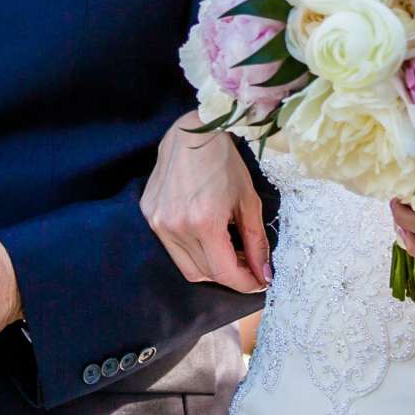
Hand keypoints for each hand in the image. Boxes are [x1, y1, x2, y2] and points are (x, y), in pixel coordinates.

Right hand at [141, 111, 269, 291]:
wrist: (191, 132)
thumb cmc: (224, 162)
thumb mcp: (249, 201)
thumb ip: (257, 242)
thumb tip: (263, 274)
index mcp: (204, 221)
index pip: (225, 273)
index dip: (245, 283)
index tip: (259, 281)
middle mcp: (176, 226)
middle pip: (206, 273)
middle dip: (231, 274)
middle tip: (248, 263)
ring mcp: (159, 222)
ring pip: (188, 267)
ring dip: (211, 266)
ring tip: (228, 250)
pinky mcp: (150, 216)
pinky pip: (173, 249)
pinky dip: (193, 251)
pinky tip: (207, 236)